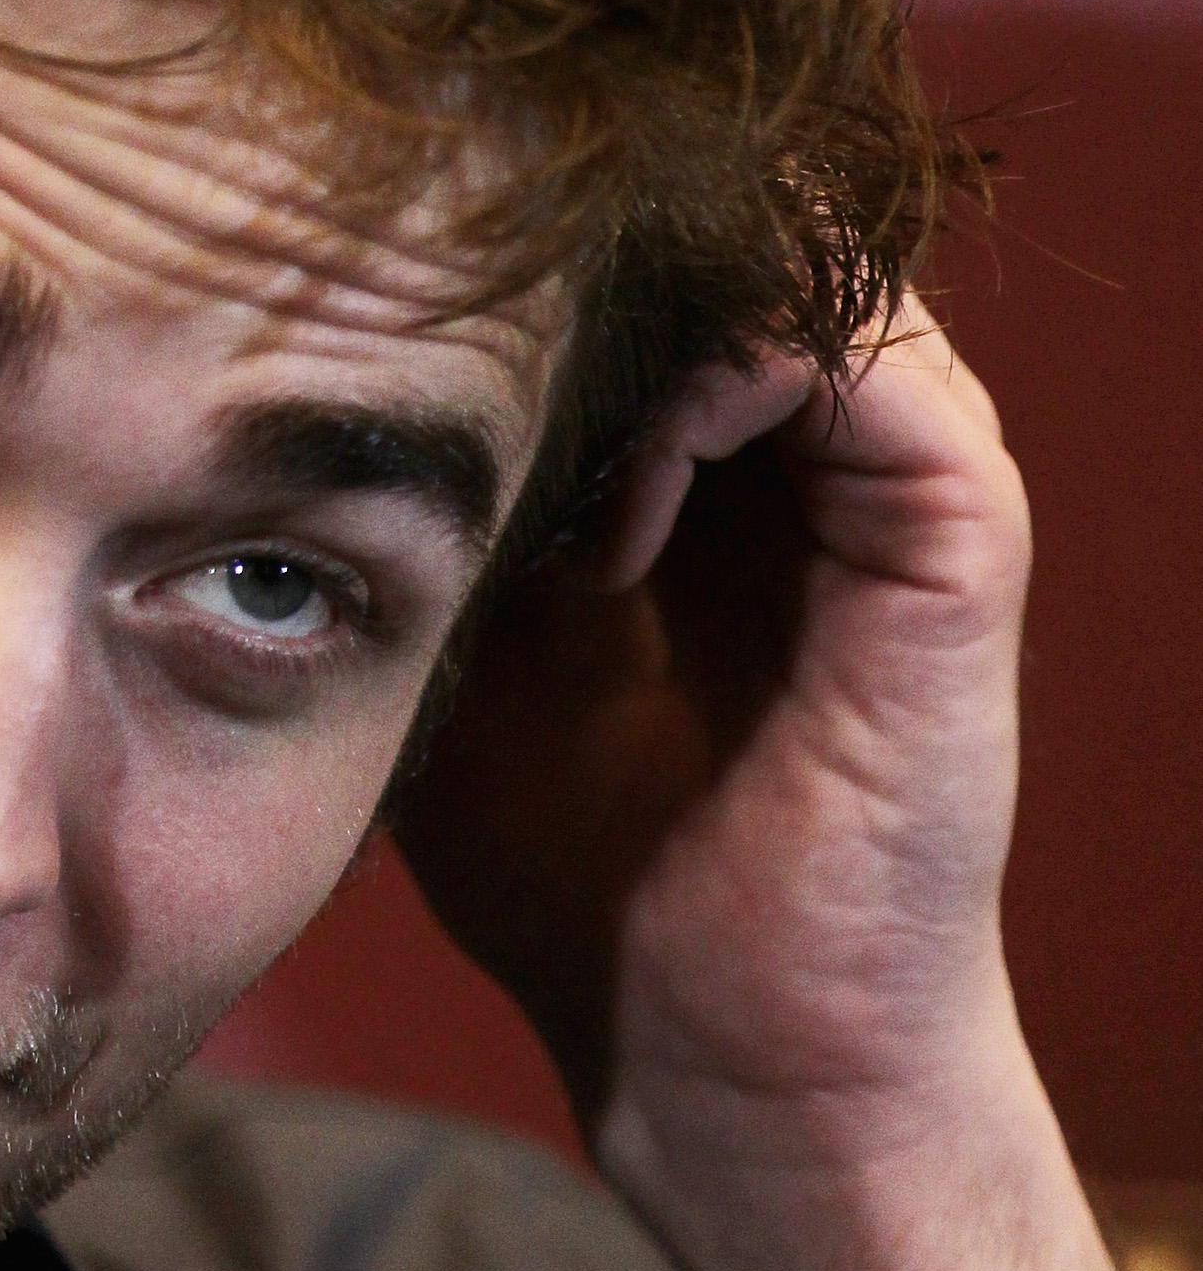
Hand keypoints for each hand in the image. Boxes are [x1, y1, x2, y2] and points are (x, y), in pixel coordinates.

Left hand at [389, 307, 1033, 1230]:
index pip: (645, 248)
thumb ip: (435, 496)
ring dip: (654, 321)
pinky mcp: (959, 533)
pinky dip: (734, 390)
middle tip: (443, 329)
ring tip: (536, 448)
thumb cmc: (574, 860)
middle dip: (581, 252)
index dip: (515, 247)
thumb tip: (311, 352)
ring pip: (799, 260)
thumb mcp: (460, 633)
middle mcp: (817, 436)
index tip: (380, 304)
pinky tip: (623, 520)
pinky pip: (872, 364)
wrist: (715, 1047)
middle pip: (725, 223)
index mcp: (716, 449)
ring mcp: (901, 473)